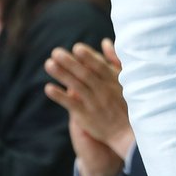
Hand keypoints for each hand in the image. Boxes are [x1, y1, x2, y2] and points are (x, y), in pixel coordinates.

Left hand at [45, 39, 134, 175]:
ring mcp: (94, 103)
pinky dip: (60, 96)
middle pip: (85, 74)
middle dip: (70, 62)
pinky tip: (48, 88)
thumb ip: (114, 60)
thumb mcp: (125, 79)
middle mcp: (104, 90)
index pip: (99, 66)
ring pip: (77, 87)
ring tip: (49, 64)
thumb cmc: (127, 101)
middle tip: (56, 52)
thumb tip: (104, 42)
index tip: (77, 47)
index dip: (88, 57)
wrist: (127, 132)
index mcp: (113, 80)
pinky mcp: (86, 116)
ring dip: (62, 75)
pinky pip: (72, 105)